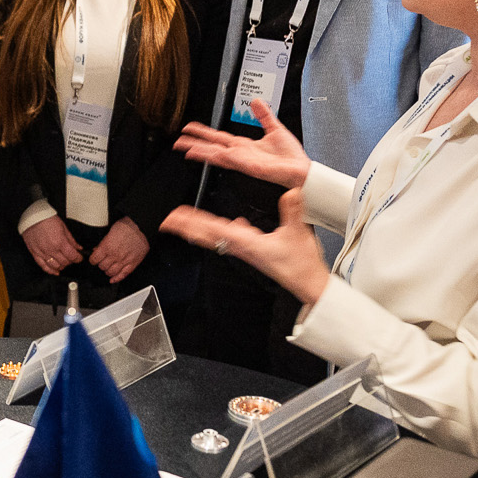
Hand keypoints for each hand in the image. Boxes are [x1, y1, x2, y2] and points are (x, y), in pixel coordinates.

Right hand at [20, 213, 85, 276]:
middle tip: (72, 258)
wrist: (32, 217)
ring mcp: (42, 253)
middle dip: (71, 261)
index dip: (78, 258)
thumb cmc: (46, 219)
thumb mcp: (63, 227)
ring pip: (55, 266)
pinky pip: (43, 266)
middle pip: (65, 262)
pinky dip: (50, 271)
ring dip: (62, 266)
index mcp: (60, 242)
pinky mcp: (35, 254)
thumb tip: (78, 248)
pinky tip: (55, 271)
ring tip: (64, 262)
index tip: (79, 257)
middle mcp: (51, 249)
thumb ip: (72, 240)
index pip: (73, 256)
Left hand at [88, 216, 149, 283]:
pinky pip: (123, 275)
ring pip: (111, 272)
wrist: (141, 227)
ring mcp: (124, 260)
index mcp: (107, 247)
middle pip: (102, 267)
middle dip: (100, 264)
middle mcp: (114, 255)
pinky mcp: (133, 263)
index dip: (92, 260)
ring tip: (108, 268)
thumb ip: (102, 243)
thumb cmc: (126, 227)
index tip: (93, 259)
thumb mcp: (110, 232)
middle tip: (102, 262)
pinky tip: (113, 279)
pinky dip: (117, 279)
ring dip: (107, 271)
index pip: (94, 259)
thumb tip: (96, 249)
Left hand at [161, 189, 330, 304]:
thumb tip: (291, 191)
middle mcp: (242, 248)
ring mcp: (247, 251)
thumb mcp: (298, 234)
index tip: (174, 217)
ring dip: (203, 228)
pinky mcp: (256, 252)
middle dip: (187, 227)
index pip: (212, 230)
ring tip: (190, 221)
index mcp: (246, 243)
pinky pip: (235, 239)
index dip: (192, 222)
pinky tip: (235, 223)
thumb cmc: (302, 266)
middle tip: (167, 221)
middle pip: (207, 235)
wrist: (309, 286)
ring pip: (219, 237)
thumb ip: (293, 211)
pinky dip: (229, 230)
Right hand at [174, 99, 311, 189]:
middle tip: (178, 142)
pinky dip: (223, 158)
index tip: (189, 128)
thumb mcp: (275, 128)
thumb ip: (264, 115)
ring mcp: (245, 162)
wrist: (303, 170)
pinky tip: (212, 154)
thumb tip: (256, 101)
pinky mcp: (252, 168)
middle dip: (195, 144)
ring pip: (218, 155)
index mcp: (244, 145)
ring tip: (187, 150)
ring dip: (202, 152)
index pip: (218, 137)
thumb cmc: (291, 156)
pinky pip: (235, 161)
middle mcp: (241, 154)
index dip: (203, 132)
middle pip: (212, 147)